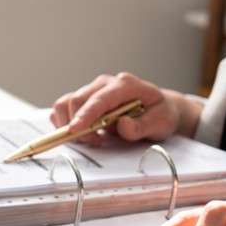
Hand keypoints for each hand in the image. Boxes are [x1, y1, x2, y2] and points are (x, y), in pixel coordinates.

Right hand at [50, 72, 200, 145]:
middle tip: (95, 141)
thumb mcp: (161, 122)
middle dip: (78, 126)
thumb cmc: (160, 113)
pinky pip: (64, 108)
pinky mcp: (86, 99)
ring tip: (91, 137)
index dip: (85, 115)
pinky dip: (65, 122)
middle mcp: (106, 84)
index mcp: (125, 85)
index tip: (74, 130)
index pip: (99, 99)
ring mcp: (94, 90)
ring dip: (70, 124)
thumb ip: (142, 126)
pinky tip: (83, 132)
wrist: (159, 108)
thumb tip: (123, 125)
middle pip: (77, 100)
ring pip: (66, 103)